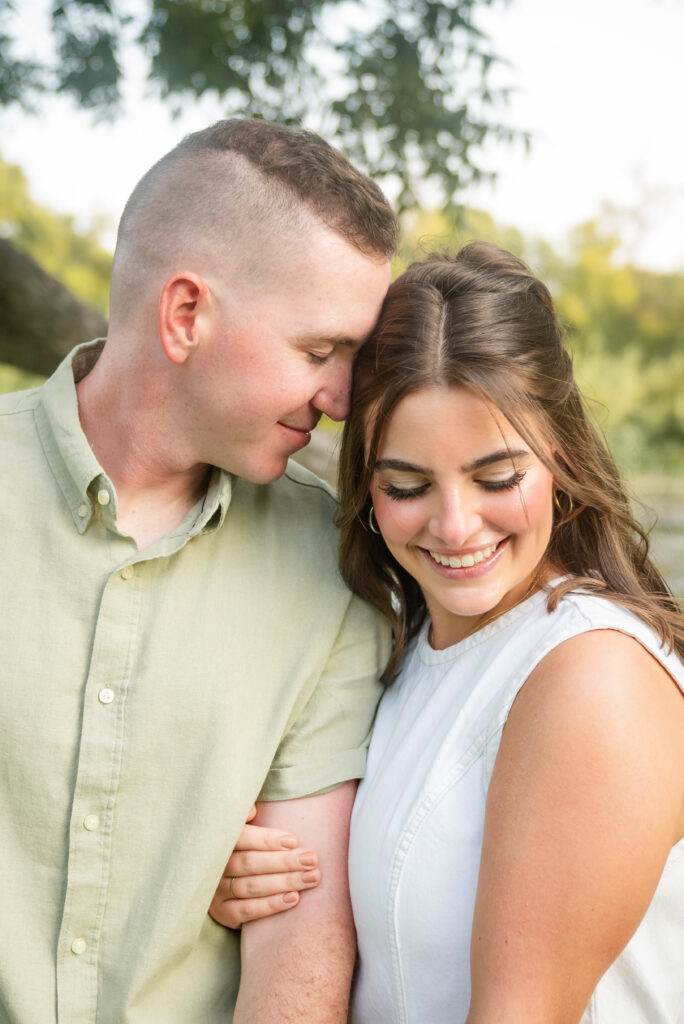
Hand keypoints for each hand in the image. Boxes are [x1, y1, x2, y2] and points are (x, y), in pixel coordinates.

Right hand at [209, 807, 321, 928]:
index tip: (293, 840)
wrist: (228, 880)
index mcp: (219, 840)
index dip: (266, 839)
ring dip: (285, 882)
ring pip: (251, 887)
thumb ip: (247, 816)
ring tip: (311, 877)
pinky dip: (271, 905)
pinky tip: (293, 898)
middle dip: (284, 862)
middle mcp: (215, 866)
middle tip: (311, 859)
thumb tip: (252, 811)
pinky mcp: (223, 913)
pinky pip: (247, 911)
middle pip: (249, 863)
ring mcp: (217, 891)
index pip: (240, 838)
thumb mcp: (245, 826)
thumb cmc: (246, 845)